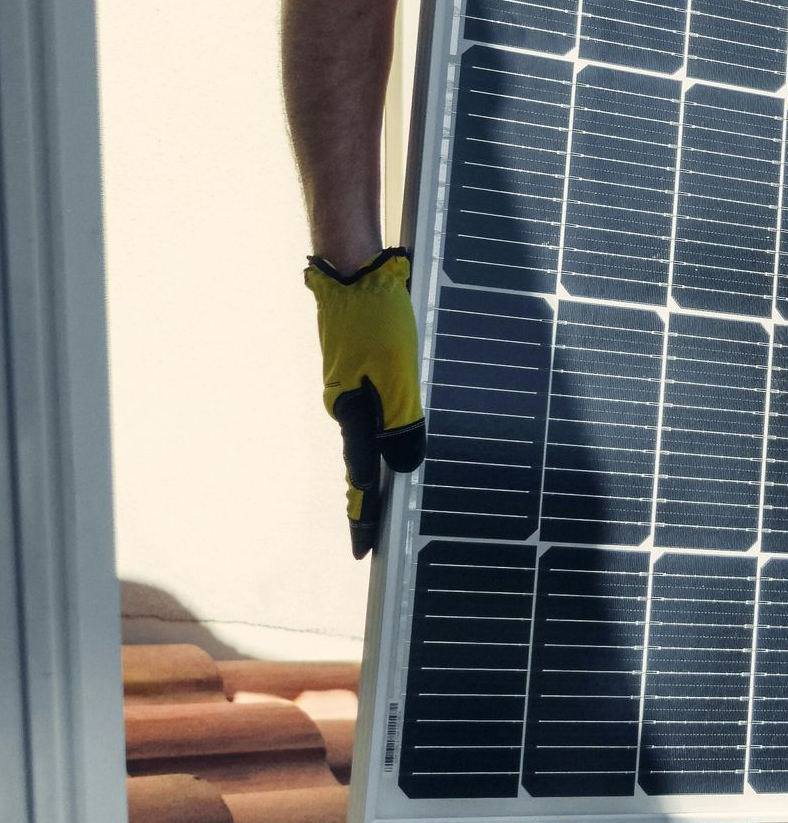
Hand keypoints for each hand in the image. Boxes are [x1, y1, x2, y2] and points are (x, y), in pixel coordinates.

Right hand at [304, 248, 425, 556]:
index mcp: (351, 412)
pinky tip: (397, 436)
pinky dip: (386, 429)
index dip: (364, 516)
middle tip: (376, 536)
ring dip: (382, 464)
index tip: (363, 552)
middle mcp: (347, 405)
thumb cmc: (376, 318)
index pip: (360, 478)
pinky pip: (374, 409)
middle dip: (371, 500)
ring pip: (370, 435)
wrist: (352, 271)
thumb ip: (402, 419)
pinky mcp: (359, 368)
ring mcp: (350, 386)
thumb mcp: (397, 372)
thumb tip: (405, 464)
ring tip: (390, 498)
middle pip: (362, 462)